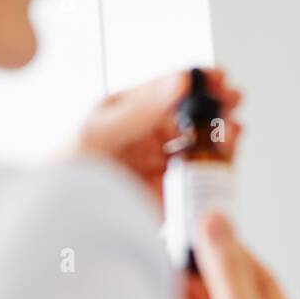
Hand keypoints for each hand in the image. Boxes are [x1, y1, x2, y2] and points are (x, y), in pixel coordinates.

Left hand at [75, 68, 242, 208]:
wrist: (65, 222)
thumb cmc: (68, 175)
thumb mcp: (99, 133)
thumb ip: (141, 109)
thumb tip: (178, 81)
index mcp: (125, 111)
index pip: (165, 89)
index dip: (194, 80)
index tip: (216, 76)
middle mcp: (145, 135)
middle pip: (188, 113)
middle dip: (214, 104)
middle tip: (234, 98)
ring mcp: (159, 162)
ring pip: (198, 140)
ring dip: (220, 131)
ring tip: (234, 127)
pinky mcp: (170, 190)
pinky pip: (200, 171)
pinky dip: (218, 160)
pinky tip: (228, 150)